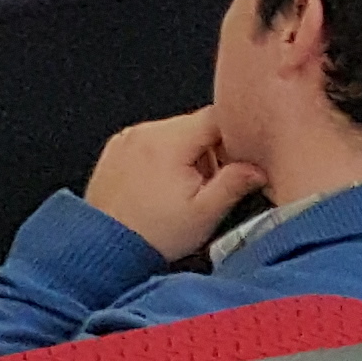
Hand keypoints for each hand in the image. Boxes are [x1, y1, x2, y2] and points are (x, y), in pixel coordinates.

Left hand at [82, 106, 266, 262]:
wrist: (105, 244)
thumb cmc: (154, 233)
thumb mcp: (205, 213)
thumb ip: (234, 184)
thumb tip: (256, 169)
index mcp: (168, 141)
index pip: (215, 116)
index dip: (235, 135)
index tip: (240, 159)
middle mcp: (144, 132)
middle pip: (194, 124)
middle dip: (211, 150)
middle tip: (211, 183)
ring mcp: (127, 139)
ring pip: (173, 133)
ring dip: (187, 154)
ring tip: (184, 190)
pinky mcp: (116, 149)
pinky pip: (151, 142)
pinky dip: (164, 157)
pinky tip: (163, 187)